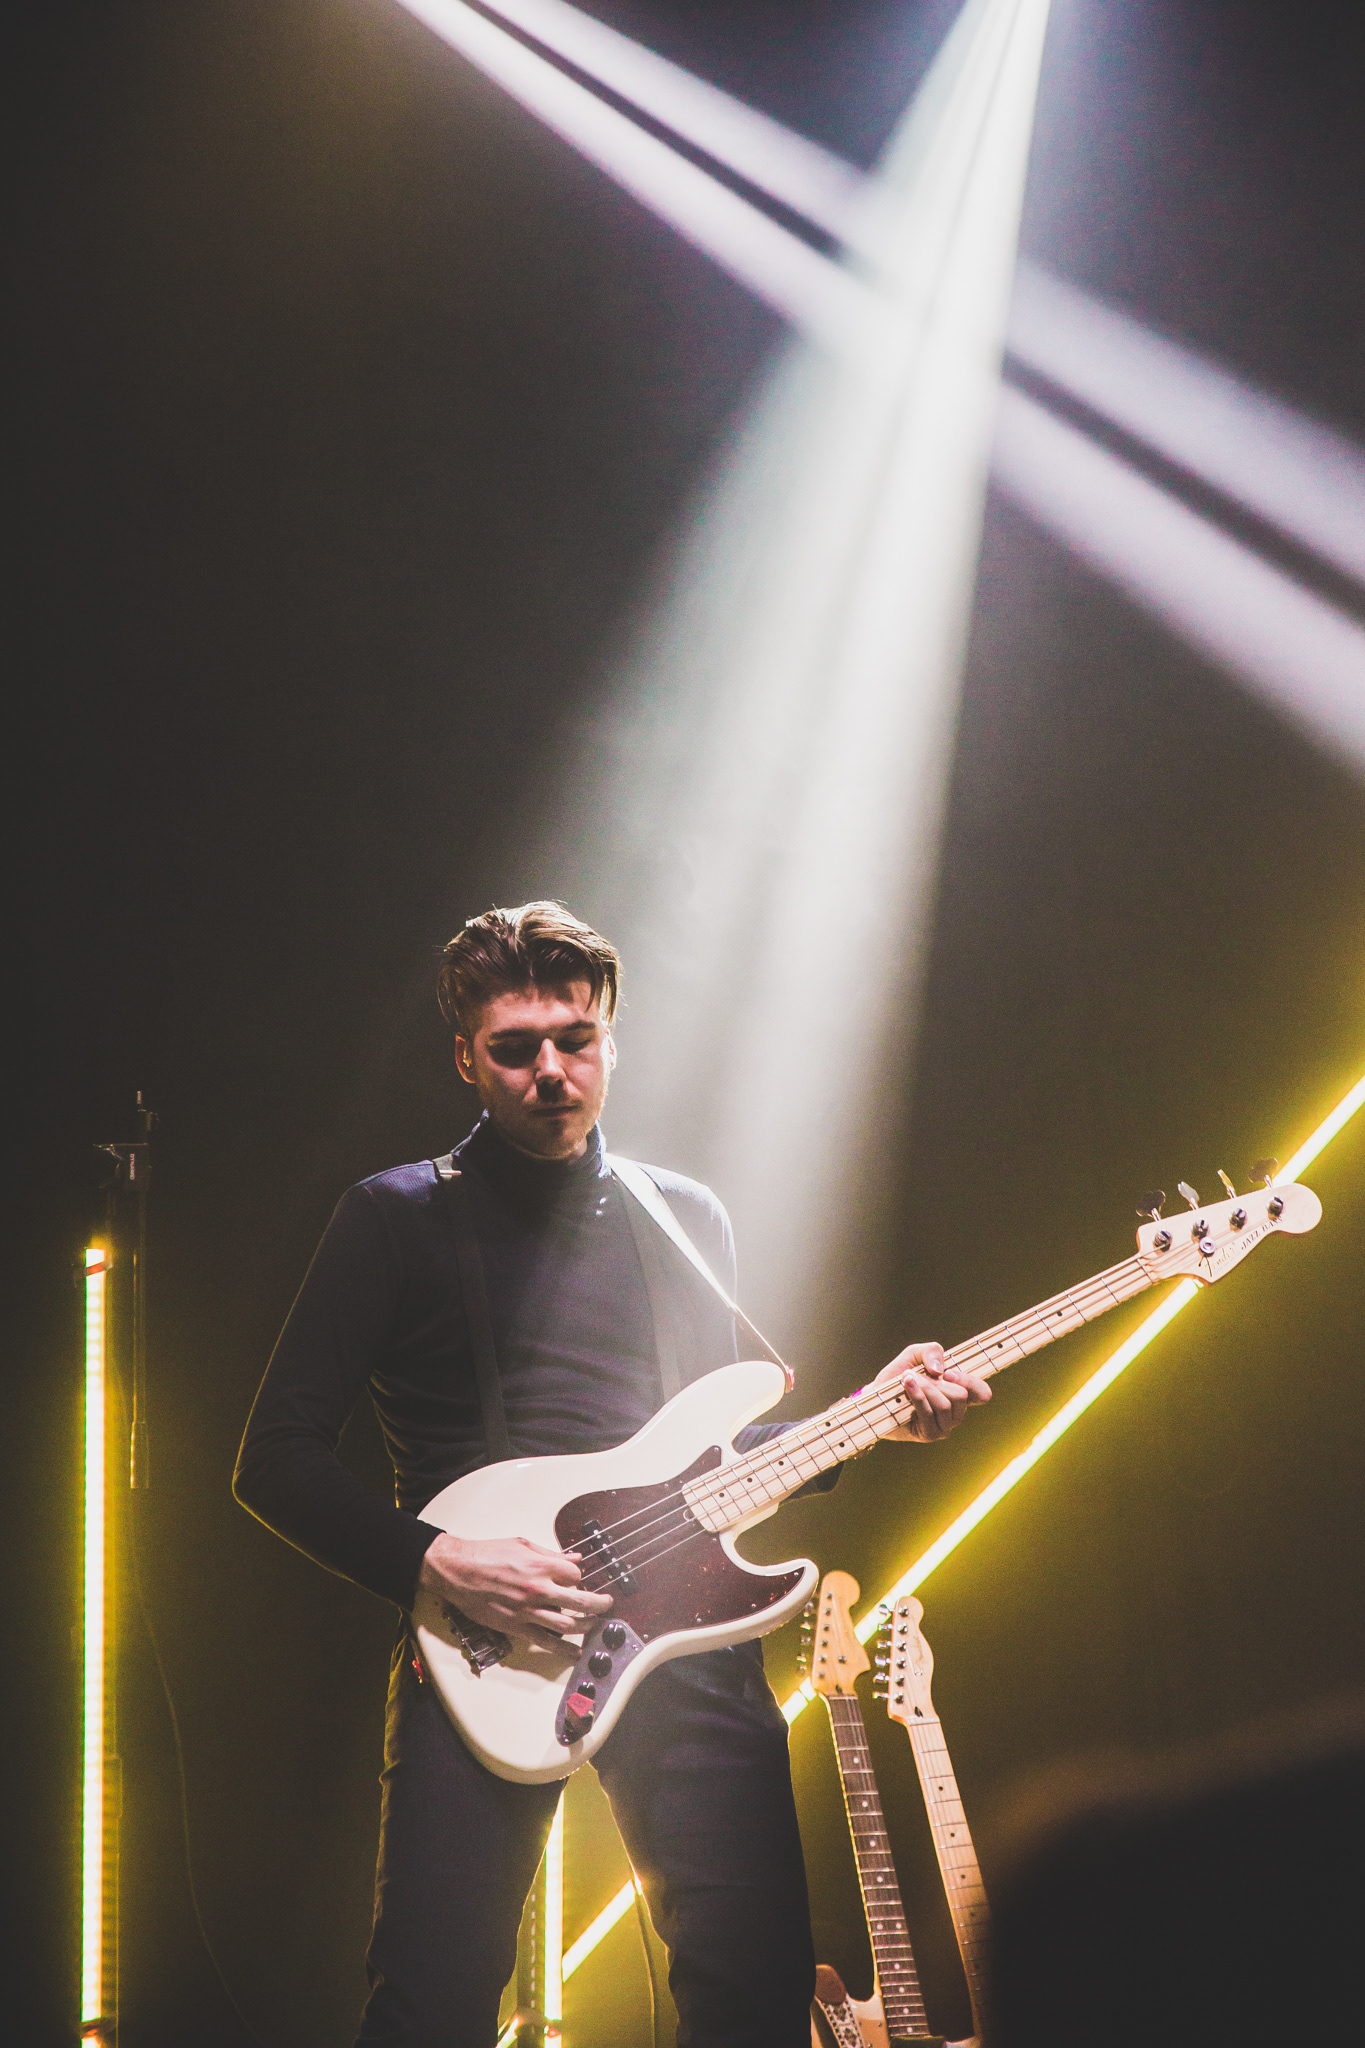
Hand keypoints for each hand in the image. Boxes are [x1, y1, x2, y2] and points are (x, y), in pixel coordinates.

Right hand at [418, 1533, 613, 1646]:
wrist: (458, 1571)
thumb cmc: (486, 1554)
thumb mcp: (522, 1544)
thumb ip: (551, 1554)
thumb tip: (574, 1559)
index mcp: (541, 1566)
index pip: (576, 1576)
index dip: (580, 1578)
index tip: (578, 1581)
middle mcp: (538, 1589)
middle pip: (581, 1601)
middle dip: (600, 1604)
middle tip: (607, 1605)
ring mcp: (528, 1610)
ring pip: (568, 1625)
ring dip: (586, 1626)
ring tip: (594, 1625)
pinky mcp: (516, 1626)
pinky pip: (546, 1643)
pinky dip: (564, 1650)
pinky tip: (576, 1652)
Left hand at [872, 1343, 991, 1442]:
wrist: (877, 1396)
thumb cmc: (899, 1376)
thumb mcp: (914, 1355)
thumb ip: (930, 1351)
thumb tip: (940, 1370)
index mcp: (959, 1394)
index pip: (982, 1393)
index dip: (970, 1382)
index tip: (948, 1373)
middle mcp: (956, 1413)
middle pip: (961, 1395)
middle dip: (937, 1381)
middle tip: (917, 1374)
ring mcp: (944, 1426)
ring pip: (944, 1404)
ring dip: (924, 1387)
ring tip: (907, 1379)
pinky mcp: (930, 1434)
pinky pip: (928, 1412)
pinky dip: (917, 1395)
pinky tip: (906, 1385)